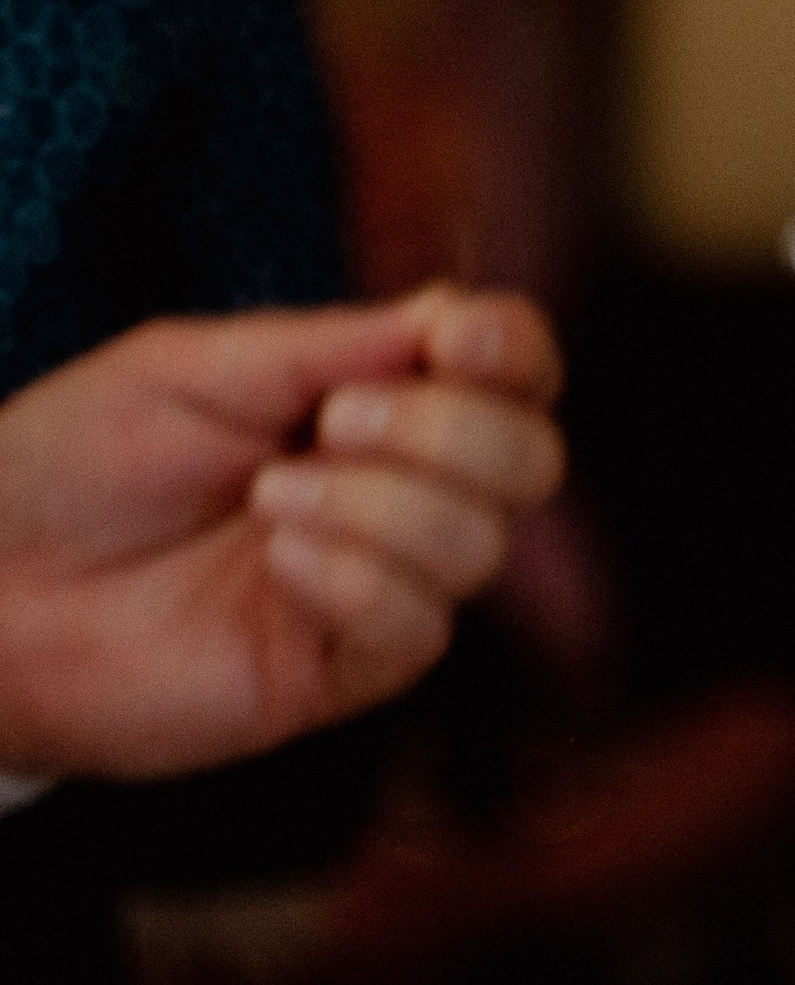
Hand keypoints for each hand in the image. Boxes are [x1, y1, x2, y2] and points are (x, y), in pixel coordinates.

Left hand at [0, 287, 563, 779]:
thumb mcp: (201, 366)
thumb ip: (334, 344)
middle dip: (452, 430)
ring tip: (270, 496)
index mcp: (384, 403)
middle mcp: (405, 494)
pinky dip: (358, 579)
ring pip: (481, 544)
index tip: (456, 337)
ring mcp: (382, 587)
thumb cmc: (72, 461)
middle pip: (532, 459)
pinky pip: (417, 627)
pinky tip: (277, 563)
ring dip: (384, 506)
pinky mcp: (342, 672)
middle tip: (334, 421)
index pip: (516, 372)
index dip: (514, 351)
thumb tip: (458, 312)